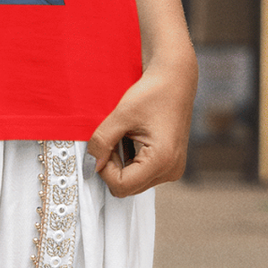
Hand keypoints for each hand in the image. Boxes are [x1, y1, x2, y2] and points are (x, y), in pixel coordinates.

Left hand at [87, 54, 196, 197]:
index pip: (122, 185)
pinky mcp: (170, 164)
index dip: (104, 170)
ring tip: (124, 136)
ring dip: (120, 164)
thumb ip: (102, 142)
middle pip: (128, 187)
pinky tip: (132, 139)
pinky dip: (130, 161)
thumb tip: (91, 164)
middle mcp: (171, 170)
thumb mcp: (121, 115)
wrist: (176, 80)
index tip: (102, 146)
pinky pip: (142, 173)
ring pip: (133, 182)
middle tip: (112, 139)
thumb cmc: (153, 92)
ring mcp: (173, 169)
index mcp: (162, 160)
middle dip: (112, 167)